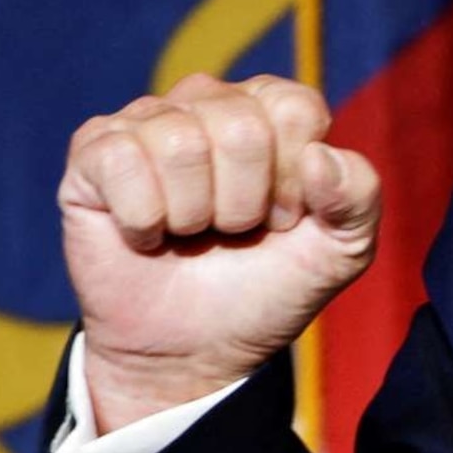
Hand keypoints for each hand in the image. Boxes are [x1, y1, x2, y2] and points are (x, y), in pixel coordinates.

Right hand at [58, 74, 379, 432]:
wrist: (194, 350)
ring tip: (190, 232)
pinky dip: (143, 219)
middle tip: (233, 232)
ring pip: (180, 143)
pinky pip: (122, 161)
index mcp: (271, 110)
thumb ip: (358, 197)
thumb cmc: (267, 289)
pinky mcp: (93, 152)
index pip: (295, 109)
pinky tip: (146, 235)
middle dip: (244, 204)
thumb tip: (320, 154)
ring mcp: (146, 121)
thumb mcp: (340, 252)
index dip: (294, 181)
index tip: (284, 220)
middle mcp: (208, 102)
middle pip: (240, 128)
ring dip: (192, 214)